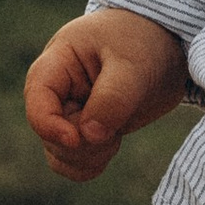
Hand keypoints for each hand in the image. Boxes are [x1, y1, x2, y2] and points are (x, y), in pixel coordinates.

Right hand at [24, 7, 192, 178]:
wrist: (167, 42)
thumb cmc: (143, 40)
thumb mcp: (133, 64)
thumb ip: (112, 98)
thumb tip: (89, 136)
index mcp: (58, 63)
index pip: (37, 101)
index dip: (50, 126)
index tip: (78, 138)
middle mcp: (58, 91)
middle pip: (49, 135)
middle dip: (80, 145)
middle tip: (115, 133)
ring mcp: (72, 112)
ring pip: (59, 154)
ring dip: (87, 157)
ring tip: (116, 136)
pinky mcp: (89, 129)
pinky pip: (75, 160)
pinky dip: (91, 163)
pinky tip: (112, 145)